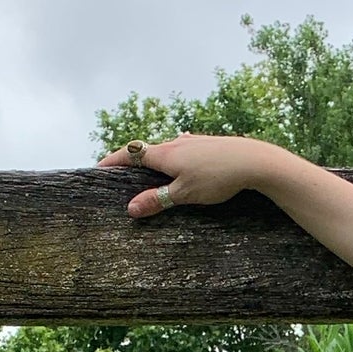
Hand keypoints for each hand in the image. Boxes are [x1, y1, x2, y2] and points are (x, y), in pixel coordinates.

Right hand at [95, 133, 273, 218]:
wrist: (255, 161)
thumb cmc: (219, 178)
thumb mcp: (185, 194)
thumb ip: (157, 200)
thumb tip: (130, 209)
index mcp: (165, 154)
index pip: (129, 154)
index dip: (111, 161)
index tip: (97, 168)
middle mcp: (176, 143)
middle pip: (147, 150)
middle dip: (133, 162)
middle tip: (121, 175)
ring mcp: (193, 142)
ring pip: (167, 149)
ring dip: (155, 159)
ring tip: (150, 173)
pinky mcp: (209, 144)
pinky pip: (184, 151)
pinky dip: (176, 158)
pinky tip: (183, 160)